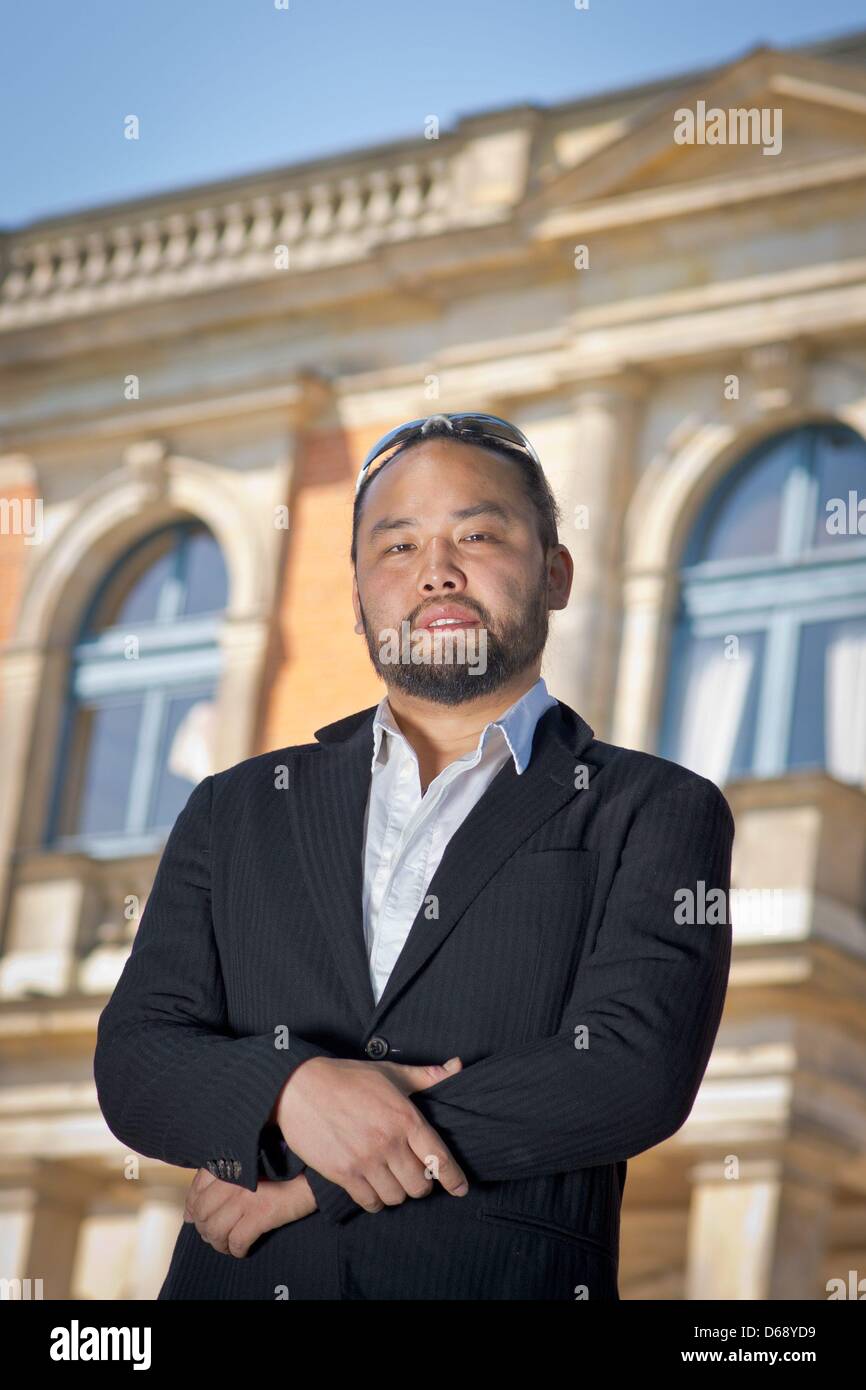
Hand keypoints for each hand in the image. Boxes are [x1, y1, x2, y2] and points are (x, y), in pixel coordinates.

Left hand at [183, 1168, 316, 1256]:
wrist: (312, 1174)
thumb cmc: (280, 1169)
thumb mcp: (247, 1167)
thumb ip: (217, 1183)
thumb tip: (188, 1215)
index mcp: (229, 1161)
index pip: (196, 1189)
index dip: (193, 1208)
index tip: (198, 1218)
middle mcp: (233, 1177)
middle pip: (202, 1213)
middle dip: (205, 1230)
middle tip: (216, 1235)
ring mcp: (246, 1196)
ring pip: (215, 1230)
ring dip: (218, 1244)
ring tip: (227, 1245)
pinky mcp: (261, 1213)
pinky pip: (237, 1241)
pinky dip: (236, 1250)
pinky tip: (243, 1250)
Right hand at [274, 1054, 468, 1213]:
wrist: (299, 1087)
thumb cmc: (347, 1077)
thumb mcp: (390, 1072)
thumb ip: (426, 1075)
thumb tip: (458, 1066)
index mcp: (405, 1116)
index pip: (439, 1157)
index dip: (454, 1178)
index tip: (460, 1188)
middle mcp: (388, 1142)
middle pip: (420, 1185)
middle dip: (421, 1183)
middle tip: (413, 1174)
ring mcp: (365, 1160)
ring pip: (396, 1197)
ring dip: (397, 1192)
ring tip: (391, 1179)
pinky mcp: (343, 1173)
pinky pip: (369, 1202)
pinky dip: (375, 1200)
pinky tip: (372, 1187)